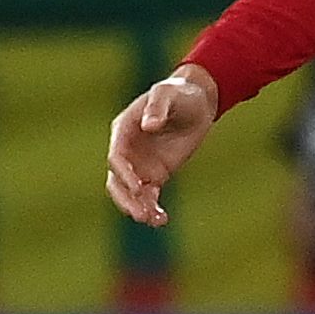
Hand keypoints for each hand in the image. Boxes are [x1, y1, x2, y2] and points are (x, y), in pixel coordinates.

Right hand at [105, 65, 219, 226]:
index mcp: (124, 130)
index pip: (116, 156)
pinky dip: (152, 208)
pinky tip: (161, 220)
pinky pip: (149, 196)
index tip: (139, 186)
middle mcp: (128, 151)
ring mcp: (140, 164)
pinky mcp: (156, 174)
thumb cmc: (179, 93)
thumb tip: (149, 125)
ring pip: (131, 193)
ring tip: (152, 220)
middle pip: (117, 180)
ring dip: (138, 208)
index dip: (124, 173)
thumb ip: (157, 107)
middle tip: (140, 213)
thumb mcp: (168, 94)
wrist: (198, 102)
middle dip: (126, 198)